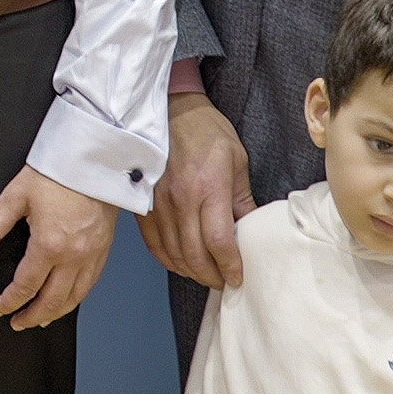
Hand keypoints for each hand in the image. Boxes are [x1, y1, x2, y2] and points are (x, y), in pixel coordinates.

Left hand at [0, 165, 119, 329]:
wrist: (95, 157)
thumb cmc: (56, 172)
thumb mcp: (15, 195)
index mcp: (49, 245)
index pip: (25, 286)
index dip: (8, 302)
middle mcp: (74, 256)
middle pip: (52, 301)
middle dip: (31, 316)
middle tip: (16, 323)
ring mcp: (93, 255)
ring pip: (74, 297)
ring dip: (55, 313)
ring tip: (39, 319)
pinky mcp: (105, 249)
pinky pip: (90, 284)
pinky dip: (76, 298)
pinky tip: (66, 300)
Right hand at [144, 93, 255, 288]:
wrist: (171, 111)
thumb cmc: (207, 132)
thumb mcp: (237, 161)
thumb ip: (242, 199)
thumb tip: (250, 232)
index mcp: (208, 187)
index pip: (219, 241)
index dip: (229, 266)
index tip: (238, 277)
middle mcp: (180, 200)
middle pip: (194, 255)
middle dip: (211, 276)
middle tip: (224, 282)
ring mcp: (158, 204)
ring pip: (173, 254)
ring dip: (191, 271)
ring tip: (206, 274)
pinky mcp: (143, 205)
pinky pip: (154, 244)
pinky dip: (169, 260)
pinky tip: (182, 262)